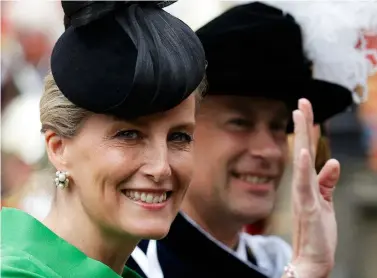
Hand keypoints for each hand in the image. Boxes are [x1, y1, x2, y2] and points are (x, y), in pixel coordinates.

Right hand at [290, 99, 338, 277]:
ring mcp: (303, 196)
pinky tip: (303, 153)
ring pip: (301, 162)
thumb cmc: (317, 233)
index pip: (307, 152)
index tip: (304, 110)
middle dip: (303, 125)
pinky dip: (303, 169)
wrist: (311, 260)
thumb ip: (327, 183)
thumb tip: (334, 162)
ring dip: (301, 138)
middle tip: (301, 101)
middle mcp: (301, 186)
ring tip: (300, 115)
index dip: (307, 131)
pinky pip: (304, 186)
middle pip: (303, 150)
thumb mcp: (326, 203)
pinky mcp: (308, 208)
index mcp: (306, 184)